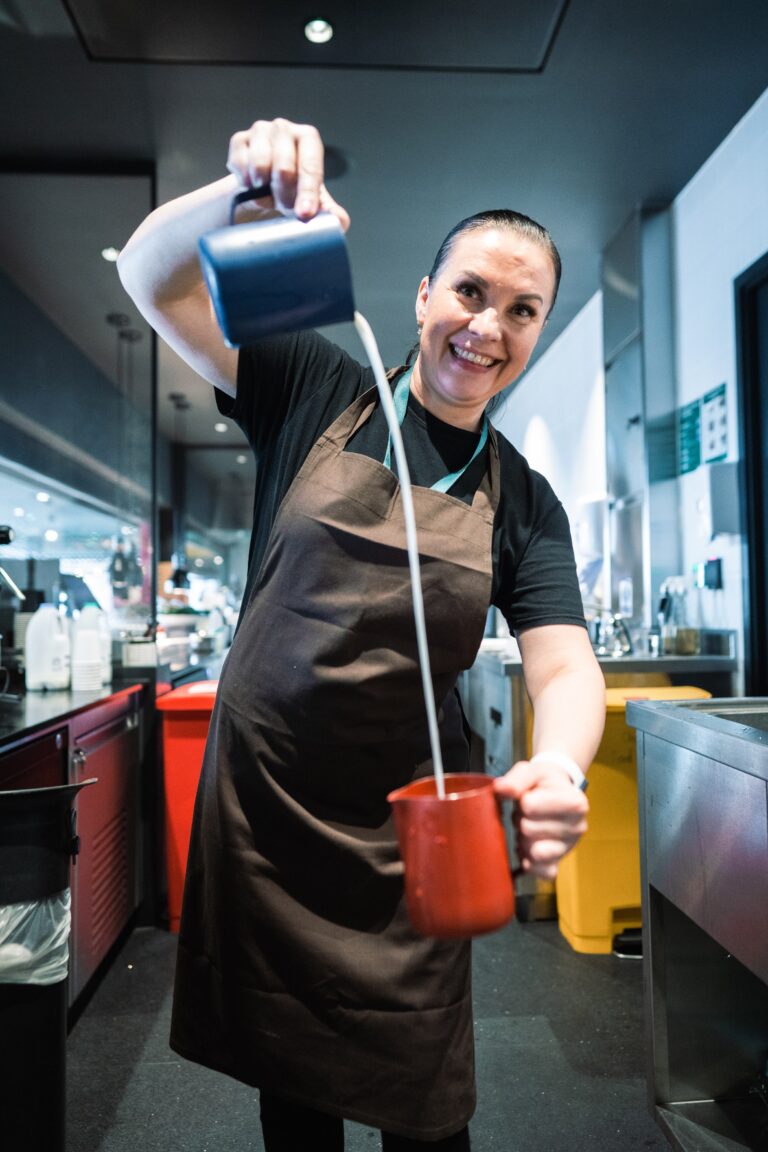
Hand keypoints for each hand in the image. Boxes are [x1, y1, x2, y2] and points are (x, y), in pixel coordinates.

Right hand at [226, 117, 349, 230]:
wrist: (260, 189)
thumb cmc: (290, 190)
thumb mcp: (311, 201)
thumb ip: (327, 211)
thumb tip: (339, 221)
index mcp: (308, 139)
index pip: (310, 165)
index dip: (308, 193)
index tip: (304, 214)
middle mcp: (285, 129)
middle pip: (284, 167)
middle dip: (284, 195)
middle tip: (283, 206)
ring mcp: (260, 131)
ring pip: (259, 166)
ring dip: (262, 189)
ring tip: (266, 193)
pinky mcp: (239, 139)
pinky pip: (240, 164)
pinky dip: (245, 182)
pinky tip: (251, 185)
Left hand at [493, 758, 587, 879]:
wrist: (555, 794)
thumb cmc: (542, 783)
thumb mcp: (532, 771)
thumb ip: (516, 779)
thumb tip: (501, 789)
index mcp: (576, 802)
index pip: (530, 806)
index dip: (522, 800)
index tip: (530, 796)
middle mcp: (578, 827)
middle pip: (527, 829)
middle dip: (521, 819)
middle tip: (528, 813)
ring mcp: (569, 848)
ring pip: (531, 850)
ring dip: (522, 838)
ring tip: (530, 826)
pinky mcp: (558, 864)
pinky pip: (539, 871)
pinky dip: (528, 861)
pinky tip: (528, 847)